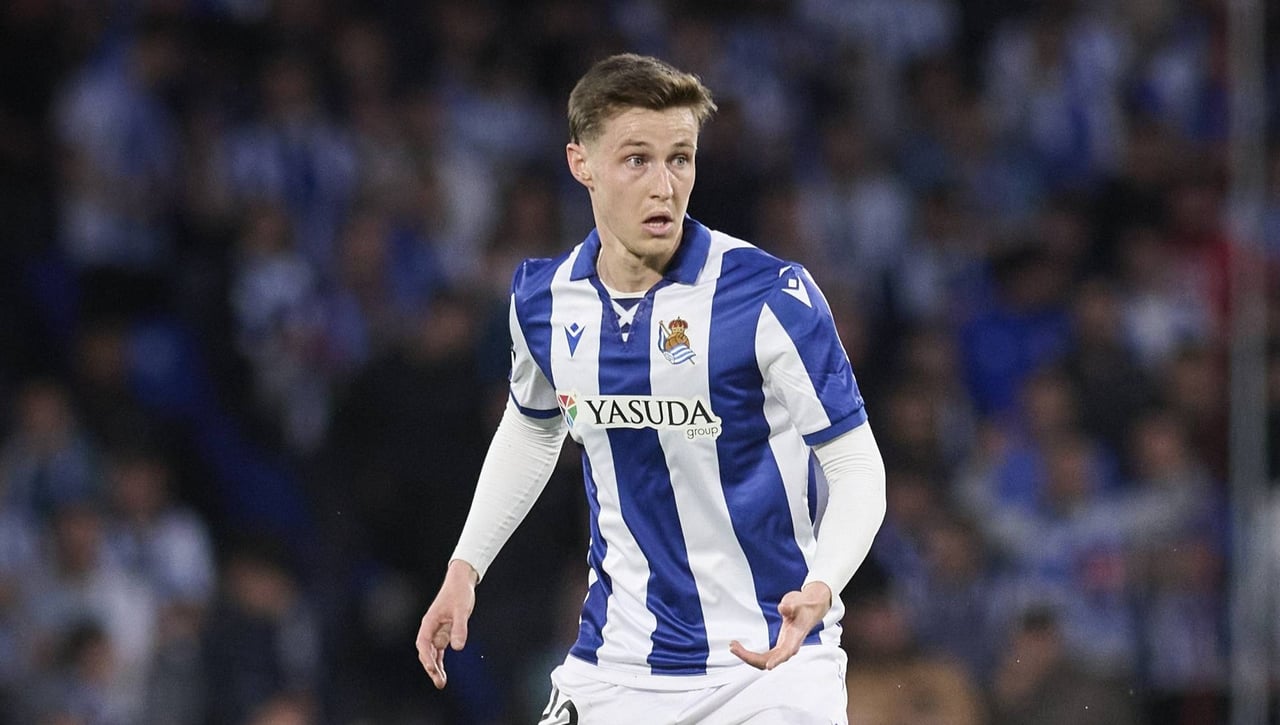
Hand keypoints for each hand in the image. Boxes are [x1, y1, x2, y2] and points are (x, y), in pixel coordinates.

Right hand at [416, 560, 478, 688]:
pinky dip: (441, 661)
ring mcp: (437, 631)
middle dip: (431, 667)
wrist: (461, 581)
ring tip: (441, 683)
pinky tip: (443, 672)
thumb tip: (457, 647)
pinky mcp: (444, 632)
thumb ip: (459, 628)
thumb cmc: (459, 592)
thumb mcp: (462, 609)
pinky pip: (440, 650)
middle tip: (439, 682)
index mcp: (430, 621)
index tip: (432, 668)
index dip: (427, 656)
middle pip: (426, 652)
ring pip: (433, 653)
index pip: (424, 643)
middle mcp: (430, 628)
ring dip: (436, 667)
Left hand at [729, 581, 831, 669]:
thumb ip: (790, 606)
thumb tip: (783, 607)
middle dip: (751, 657)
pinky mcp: (778, 646)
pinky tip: (740, 648)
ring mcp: (782, 648)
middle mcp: (789, 647)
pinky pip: (762, 656)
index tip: (768, 666)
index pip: (786, 652)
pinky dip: (750, 654)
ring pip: (763, 660)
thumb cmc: (805, 606)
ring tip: (733, 647)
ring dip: (748, 657)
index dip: (777, 660)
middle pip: (769, 660)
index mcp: (795, 638)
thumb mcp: (799, 603)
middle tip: (734, 648)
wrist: (810, 608)